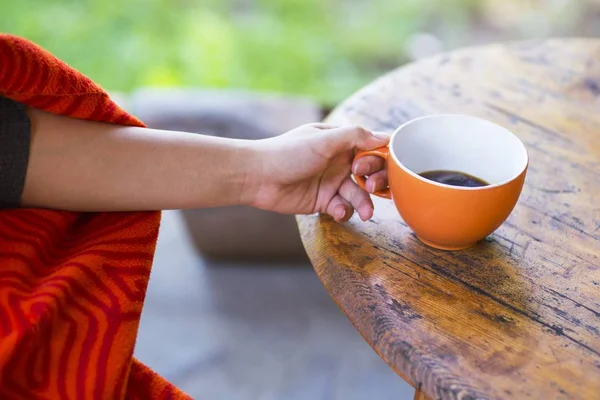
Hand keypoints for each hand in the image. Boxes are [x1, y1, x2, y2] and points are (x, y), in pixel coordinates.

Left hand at [249, 123, 390, 221]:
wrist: (258, 177)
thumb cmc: (288, 153)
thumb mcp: (323, 140)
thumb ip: (355, 137)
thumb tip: (385, 138)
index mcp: (340, 142)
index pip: (371, 148)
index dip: (379, 159)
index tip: (375, 167)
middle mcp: (338, 161)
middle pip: (369, 173)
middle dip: (375, 182)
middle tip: (372, 188)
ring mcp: (331, 182)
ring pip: (358, 194)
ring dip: (364, 203)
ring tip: (365, 214)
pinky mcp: (322, 201)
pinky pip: (342, 208)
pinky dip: (343, 211)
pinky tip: (335, 211)